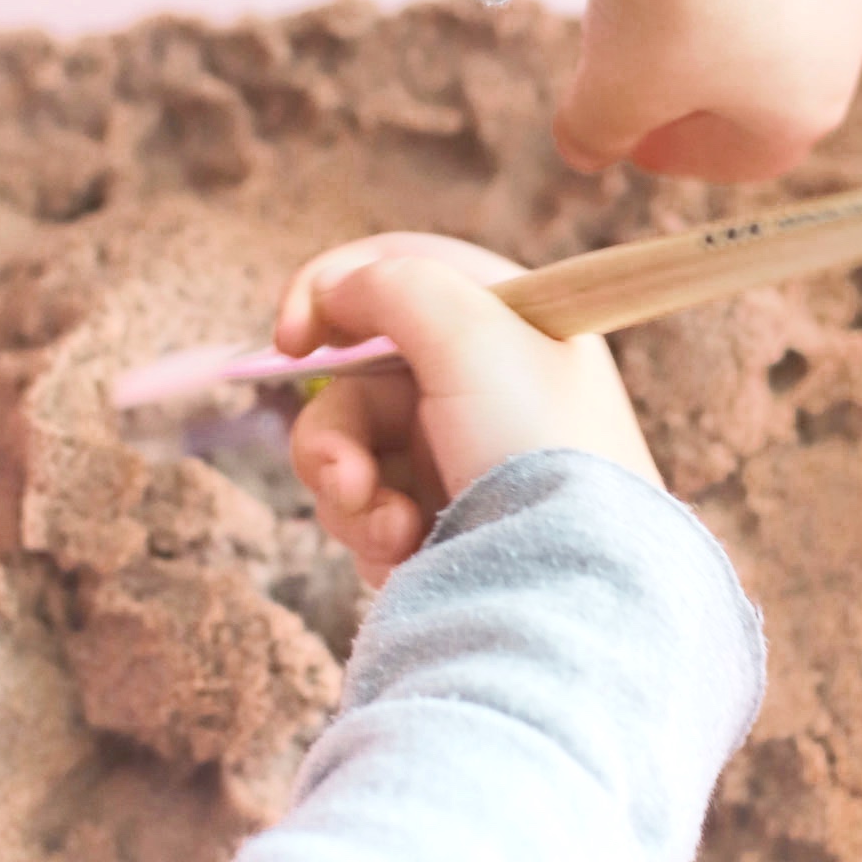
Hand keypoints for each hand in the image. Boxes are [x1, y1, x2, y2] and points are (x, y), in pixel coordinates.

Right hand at [274, 233, 660, 586]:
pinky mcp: (441, 523)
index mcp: (507, 326)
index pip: (400, 274)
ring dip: (350, 494)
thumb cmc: (535, 450)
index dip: (332, 292)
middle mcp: (481, 387)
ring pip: (347, 453)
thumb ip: (395, 286)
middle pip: (356, 381)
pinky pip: (365, 511)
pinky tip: (411, 557)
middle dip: (335, 435)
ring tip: (395, 532)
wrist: (570, 587)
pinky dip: (373, 534)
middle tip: (349, 479)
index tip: (291, 340)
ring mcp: (457, 458)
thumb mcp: (473, 339)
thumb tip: (336, 290)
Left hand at [564, 0, 861, 181]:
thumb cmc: (659, 6)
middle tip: (636, 70)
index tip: (625, 136)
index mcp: (809, 107)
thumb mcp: (608, 92)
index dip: (679, 153)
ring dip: (715, 5)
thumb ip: (595, 134)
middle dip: (701, 81)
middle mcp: (846, 37)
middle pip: (769, 78)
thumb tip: (584, 150)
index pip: (747, 156)